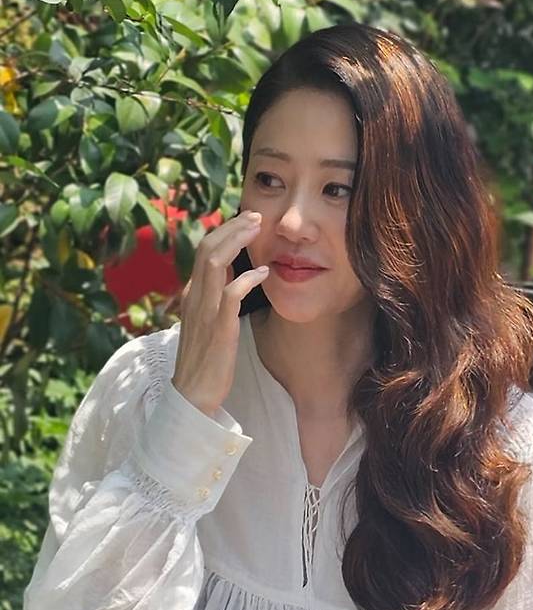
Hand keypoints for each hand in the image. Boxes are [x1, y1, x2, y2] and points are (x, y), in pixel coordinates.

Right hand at [172, 209, 267, 416]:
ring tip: (258, 228)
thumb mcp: (206, 322)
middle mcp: (195, 298)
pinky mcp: (219, 330)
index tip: (246, 221)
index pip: (204, 251)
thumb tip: (231, 275)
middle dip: (231, 227)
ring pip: (215, 264)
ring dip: (237, 241)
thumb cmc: (204, 359)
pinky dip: (246, 279)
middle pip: (207, 249)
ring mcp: (205, 313)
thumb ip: (214, 297)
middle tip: (255, 214)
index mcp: (192, 295)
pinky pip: (230, 296)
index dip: (224, 232)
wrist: (192, 395)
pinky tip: (263, 272)